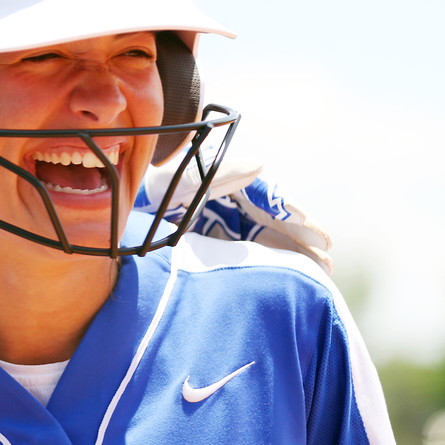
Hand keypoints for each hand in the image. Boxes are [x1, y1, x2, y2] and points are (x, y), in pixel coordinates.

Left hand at [135, 151, 333, 273]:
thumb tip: (261, 164)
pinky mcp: (215, 243)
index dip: (294, 216)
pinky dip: (270, 264)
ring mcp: (222, 222)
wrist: (118, 221)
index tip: (318, 236)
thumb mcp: (175, 183)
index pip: (266, 198)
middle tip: (326, 259)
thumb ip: (214, 176)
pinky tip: (290, 279)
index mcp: (222, 181)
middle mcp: (227, 201)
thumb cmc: (147, 195)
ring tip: (320, 273)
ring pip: (265, 238)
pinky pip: (248, 253)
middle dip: (300, 238)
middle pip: (272, 220)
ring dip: (292, 253)